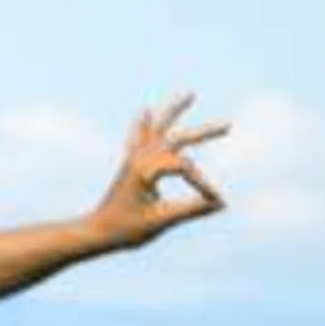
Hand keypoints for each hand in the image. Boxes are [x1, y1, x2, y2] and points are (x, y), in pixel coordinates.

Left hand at [94, 93, 229, 245]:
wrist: (95, 232)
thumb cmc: (126, 229)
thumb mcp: (161, 220)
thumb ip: (191, 210)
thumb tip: (221, 204)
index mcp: (145, 170)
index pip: (185, 167)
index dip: (202, 183)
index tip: (214, 201)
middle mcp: (139, 159)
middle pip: (177, 138)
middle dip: (204, 132)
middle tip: (229, 124)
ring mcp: (133, 160)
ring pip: (157, 128)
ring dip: (174, 111)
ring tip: (190, 93)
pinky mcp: (129, 165)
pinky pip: (137, 139)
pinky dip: (142, 125)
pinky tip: (145, 110)